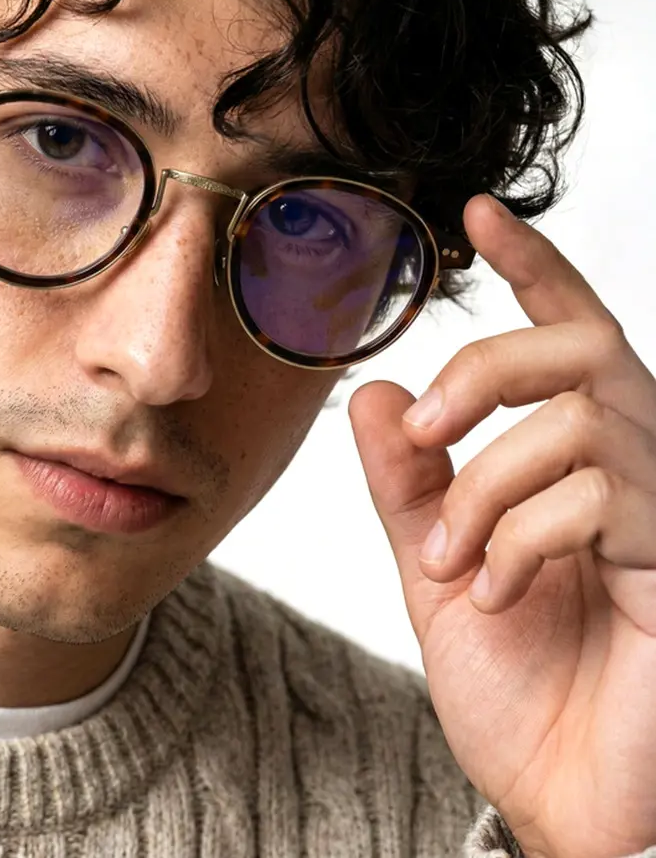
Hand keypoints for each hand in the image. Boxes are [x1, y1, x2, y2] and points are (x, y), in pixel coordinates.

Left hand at [349, 193, 655, 857]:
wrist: (556, 792)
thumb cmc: (513, 680)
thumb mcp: (436, 562)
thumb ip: (409, 480)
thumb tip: (374, 391)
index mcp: (571, 460)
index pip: (564, 334)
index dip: (532, 266)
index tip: (476, 212)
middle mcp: (632, 468)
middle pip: (582, 348)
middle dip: (489, 367)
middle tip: (427, 424)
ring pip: (580, 420)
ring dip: (489, 485)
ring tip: (451, 561)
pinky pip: (599, 497)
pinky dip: (519, 539)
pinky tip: (497, 594)